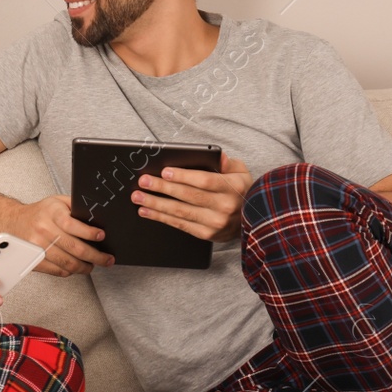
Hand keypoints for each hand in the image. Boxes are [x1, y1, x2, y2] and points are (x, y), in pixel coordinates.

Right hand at [8, 195, 114, 276]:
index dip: (89, 233)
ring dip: (84, 267)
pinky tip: (76, 267)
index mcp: (51, 213)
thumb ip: (76, 207)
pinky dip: (70, 271)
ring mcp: (37, 247)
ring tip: (93, 265)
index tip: (102, 236)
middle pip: (74, 248)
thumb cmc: (40, 212)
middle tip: (107, 259)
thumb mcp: (57, 201)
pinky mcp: (33, 261)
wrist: (12, 222)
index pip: (72, 225)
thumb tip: (98, 217)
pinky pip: (57, 270)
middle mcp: (43, 230)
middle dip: (95, 256)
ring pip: (67, 263)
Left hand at [131, 152, 252, 242]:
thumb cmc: (241, 191)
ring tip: (138, 197)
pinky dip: (161, 217)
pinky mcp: (207, 234)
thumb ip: (229, 163)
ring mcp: (215, 223)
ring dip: (156, 204)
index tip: (164, 171)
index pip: (204, 181)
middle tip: (143, 182)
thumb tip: (219, 156)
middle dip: (163, 188)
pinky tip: (147, 211)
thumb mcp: (241, 172)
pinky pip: (180, 224)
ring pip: (180, 212)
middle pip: (188, 196)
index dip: (183, 177)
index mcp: (232, 187)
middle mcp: (224, 206)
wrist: (253, 220)